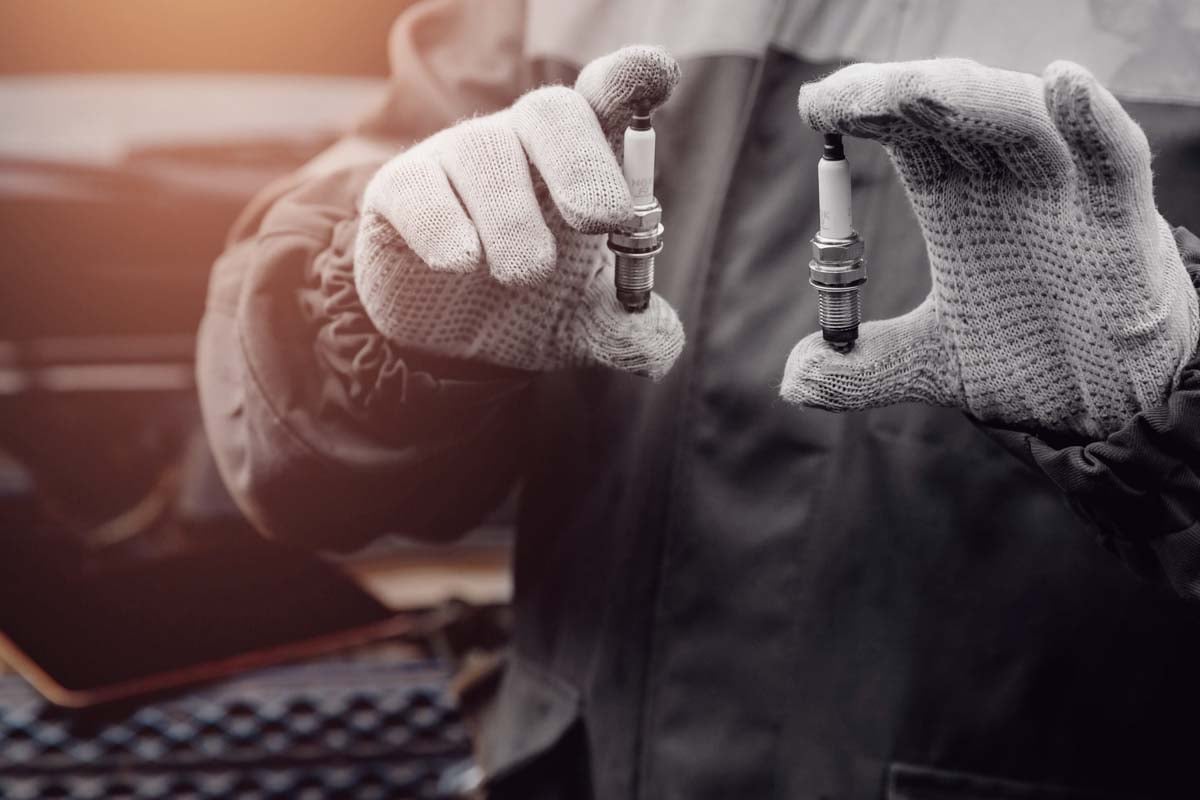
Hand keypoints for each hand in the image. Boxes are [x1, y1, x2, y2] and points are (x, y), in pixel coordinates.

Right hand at [354, 46, 682, 378]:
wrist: (446, 343)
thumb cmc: (530, 305)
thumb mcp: (585, 325)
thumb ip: (628, 331)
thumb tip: (660, 345)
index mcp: (580, 160)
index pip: (610, 96)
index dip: (631, 78)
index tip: (656, 75)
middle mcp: (521, 142)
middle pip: (553, 111)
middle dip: (582, 162)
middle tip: (599, 218)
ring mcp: (458, 157)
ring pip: (486, 154)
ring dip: (513, 217)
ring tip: (523, 274)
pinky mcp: (399, 188)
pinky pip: (419, 188)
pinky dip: (443, 224)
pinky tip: (459, 262)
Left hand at [782, 59, 1197, 438]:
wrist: (1111, 406)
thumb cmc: (1029, 360)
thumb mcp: (935, 365)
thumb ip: (866, 368)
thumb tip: (792, 381)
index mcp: (958, 203)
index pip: (907, 132)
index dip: (863, 109)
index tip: (813, 109)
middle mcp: (1008, 184)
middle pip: (952, 112)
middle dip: (897, 95)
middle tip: (842, 97)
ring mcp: (1067, 198)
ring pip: (1020, 124)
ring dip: (969, 100)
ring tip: (916, 91)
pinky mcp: (1122, 228)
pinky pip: (1115, 161)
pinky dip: (1094, 123)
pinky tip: (1065, 83)